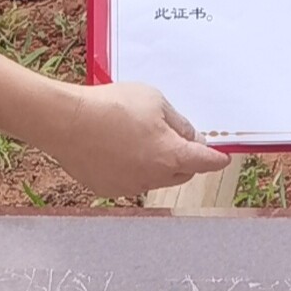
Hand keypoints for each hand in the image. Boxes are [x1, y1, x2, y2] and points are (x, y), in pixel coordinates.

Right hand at [43, 80, 226, 196]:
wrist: (67, 121)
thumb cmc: (111, 106)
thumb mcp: (155, 101)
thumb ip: (177, 122)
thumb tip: (188, 136)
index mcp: (171, 156)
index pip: (205, 162)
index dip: (217, 159)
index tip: (223, 158)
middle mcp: (154, 177)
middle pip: (183, 173)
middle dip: (186, 159)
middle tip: (175, 138)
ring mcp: (129, 186)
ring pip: (156, 178)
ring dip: (158, 164)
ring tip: (139, 137)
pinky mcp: (108, 188)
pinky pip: (130, 180)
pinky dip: (132, 168)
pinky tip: (117, 148)